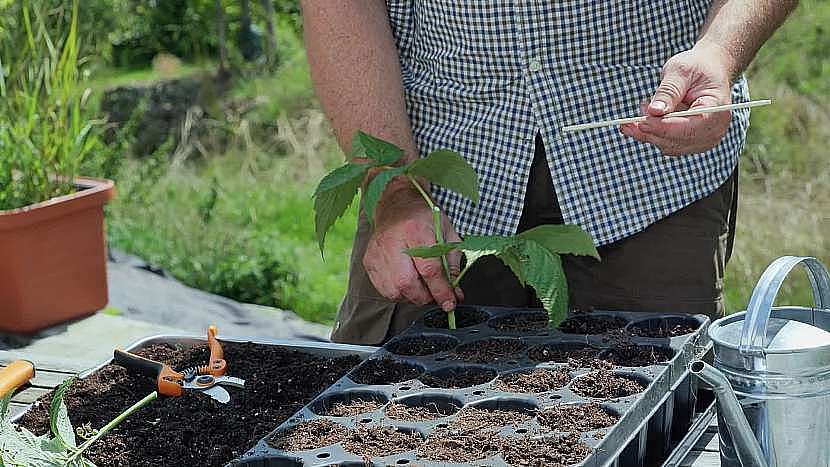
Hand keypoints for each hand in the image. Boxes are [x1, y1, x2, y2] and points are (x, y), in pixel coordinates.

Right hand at [363, 181, 463, 311]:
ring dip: (412, 296)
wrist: (396, 204)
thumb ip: (452, 264)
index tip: (450, 303)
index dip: (441, 291)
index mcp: (416, 231)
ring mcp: (377, 253)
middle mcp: (393, 242)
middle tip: (435, 294)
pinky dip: (398, 292)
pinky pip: (384, 289)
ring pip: (394, 291)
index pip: (429, 269)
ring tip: (421, 285)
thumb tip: (454, 294)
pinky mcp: (369, 261)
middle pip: (408, 284)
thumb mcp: (446, 233)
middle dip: (425, 296)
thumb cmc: (424, 218)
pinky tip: (407, 281)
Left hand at [620, 42, 735, 155]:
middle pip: (679, 140)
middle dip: (652, 130)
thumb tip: (655, 111)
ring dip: (649, 133)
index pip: (692, 126)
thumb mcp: (680, 71)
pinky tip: (642, 121)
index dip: (665, 127)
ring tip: (642, 109)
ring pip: (669, 146)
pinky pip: (666, 145)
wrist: (707, 72)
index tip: (642, 122)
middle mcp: (714, 129)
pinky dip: (651, 135)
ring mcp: (703, 139)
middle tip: (633, 116)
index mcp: (717, 108)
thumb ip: (668, 91)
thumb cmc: (696, 68)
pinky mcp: (691, 143)